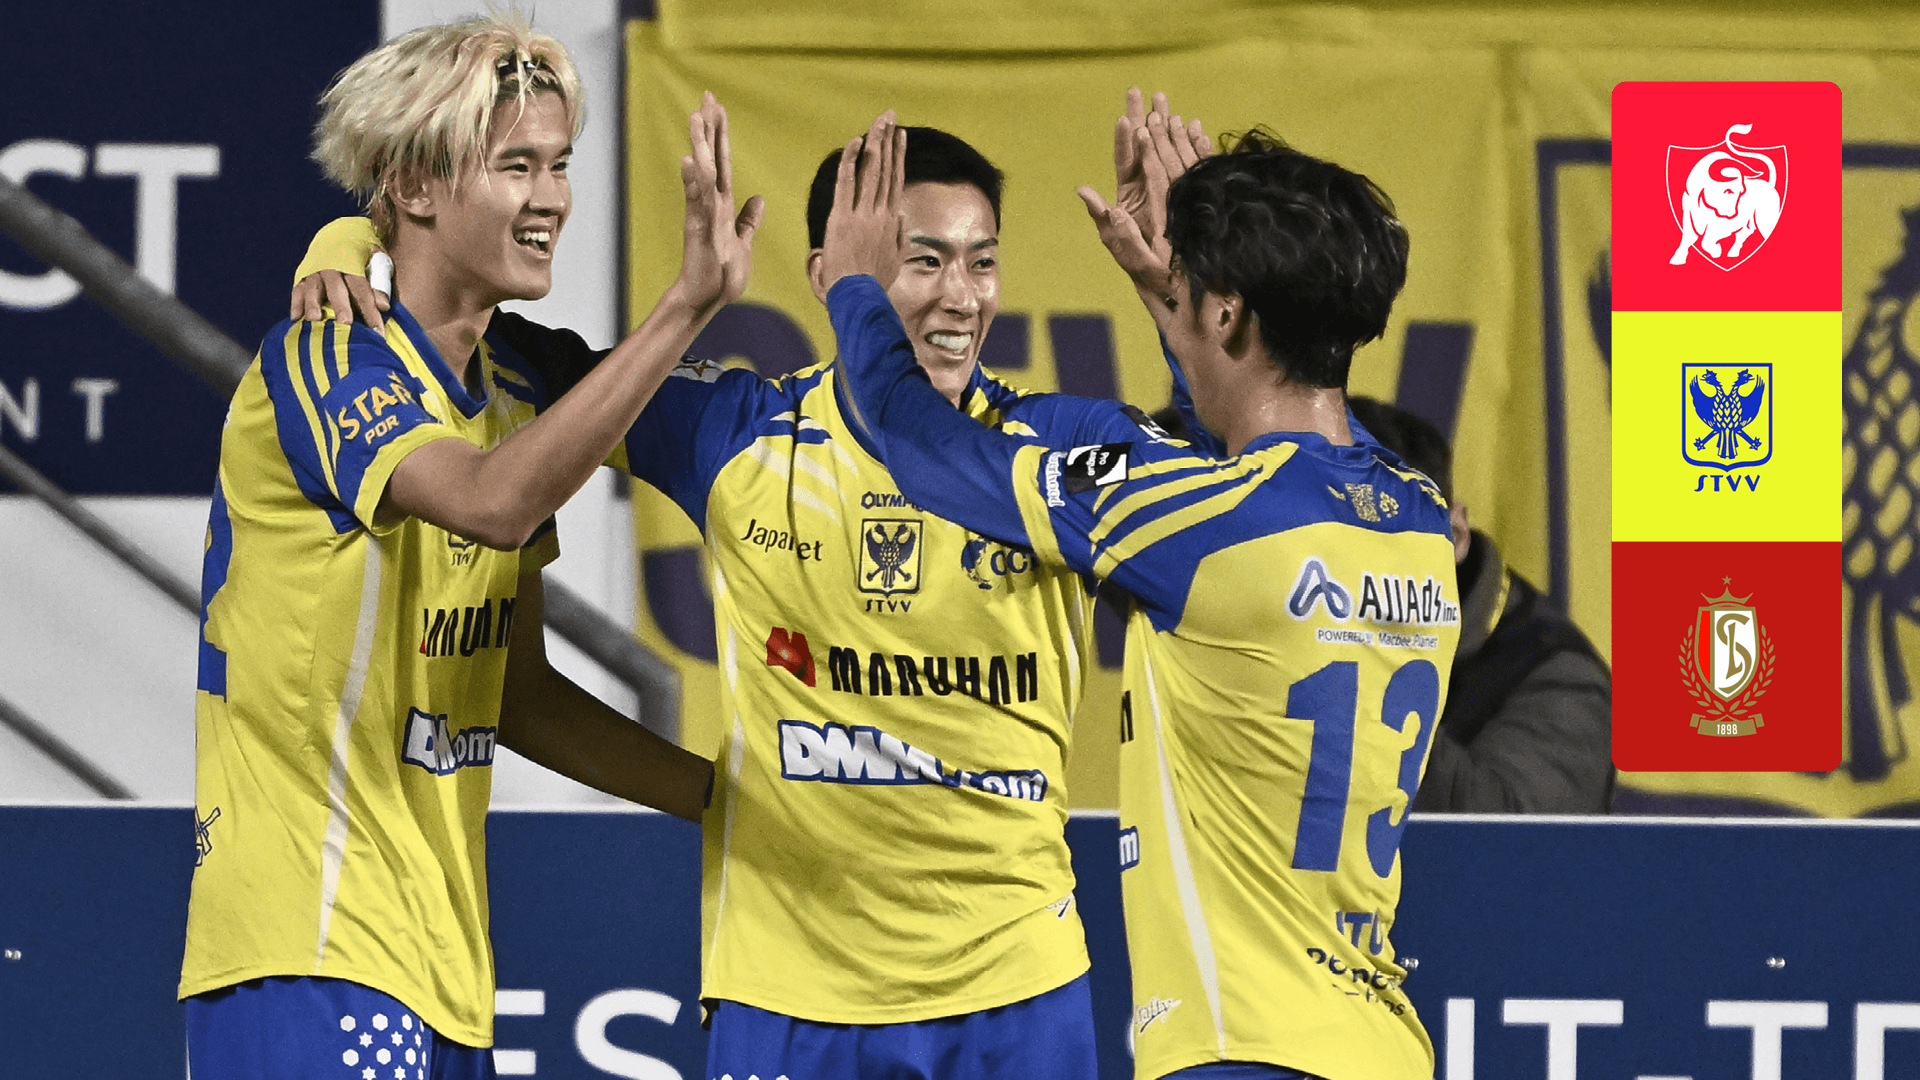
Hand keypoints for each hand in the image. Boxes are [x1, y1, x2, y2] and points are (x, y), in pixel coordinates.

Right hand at [289, 254, 390, 330]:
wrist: (339, 232)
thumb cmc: (363, 251)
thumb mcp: (377, 259)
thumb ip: (380, 281)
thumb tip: (383, 307)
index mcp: (351, 261)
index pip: (362, 288)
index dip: (370, 310)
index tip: (378, 332)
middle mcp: (330, 266)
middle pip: (336, 288)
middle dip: (340, 306)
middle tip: (346, 324)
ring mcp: (313, 270)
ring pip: (312, 289)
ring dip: (313, 305)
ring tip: (315, 321)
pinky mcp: (301, 276)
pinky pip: (297, 290)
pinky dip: (296, 304)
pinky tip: (297, 319)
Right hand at [675, 92, 764, 315]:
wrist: (708, 298)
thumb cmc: (722, 273)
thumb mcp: (743, 241)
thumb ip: (748, 220)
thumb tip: (758, 200)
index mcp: (723, 204)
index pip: (723, 161)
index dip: (721, 135)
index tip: (718, 108)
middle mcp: (711, 203)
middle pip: (711, 158)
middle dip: (709, 128)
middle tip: (706, 96)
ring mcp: (703, 215)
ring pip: (702, 173)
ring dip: (699, 146)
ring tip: (696, 118)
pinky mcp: (698, 230)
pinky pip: (697, 202)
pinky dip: (694, 181)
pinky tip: (689, 161)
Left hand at [819, 111, 907, 291]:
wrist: (859, 297)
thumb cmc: (874, 284)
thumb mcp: (895, 259)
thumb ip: (899, 236)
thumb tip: (901, 218)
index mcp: (890, 222)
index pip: (895, 181)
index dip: (898, 156)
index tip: (900, 136)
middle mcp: (879, 214)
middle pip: (885, 169)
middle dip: (888, 140)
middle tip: (890, 117)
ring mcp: (862, 215)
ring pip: (870, 171)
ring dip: (874, 143)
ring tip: (879, 122)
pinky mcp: (843, 219)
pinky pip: (846, 183)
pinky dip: (850, 161)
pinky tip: (854, 142)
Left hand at [1077, 89, 1211, 317]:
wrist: (1169, 281)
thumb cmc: (1141, 268)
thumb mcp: (1122, 248)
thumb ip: (1107, 221)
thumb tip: (1085, 192)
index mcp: (1128, 197)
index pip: (1125, 162)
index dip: (1125, 141)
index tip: (1126, 118)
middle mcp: (1144, 188)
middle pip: (1141, 147)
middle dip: (1140, 118)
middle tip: (1138, 91)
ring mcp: (1164, 188)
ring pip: (1163, 150)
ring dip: (1164, 124)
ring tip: (1164, 98)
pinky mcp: (1183, 194)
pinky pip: (1187, 164)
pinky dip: (1190, 144)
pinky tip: (1195, 124)